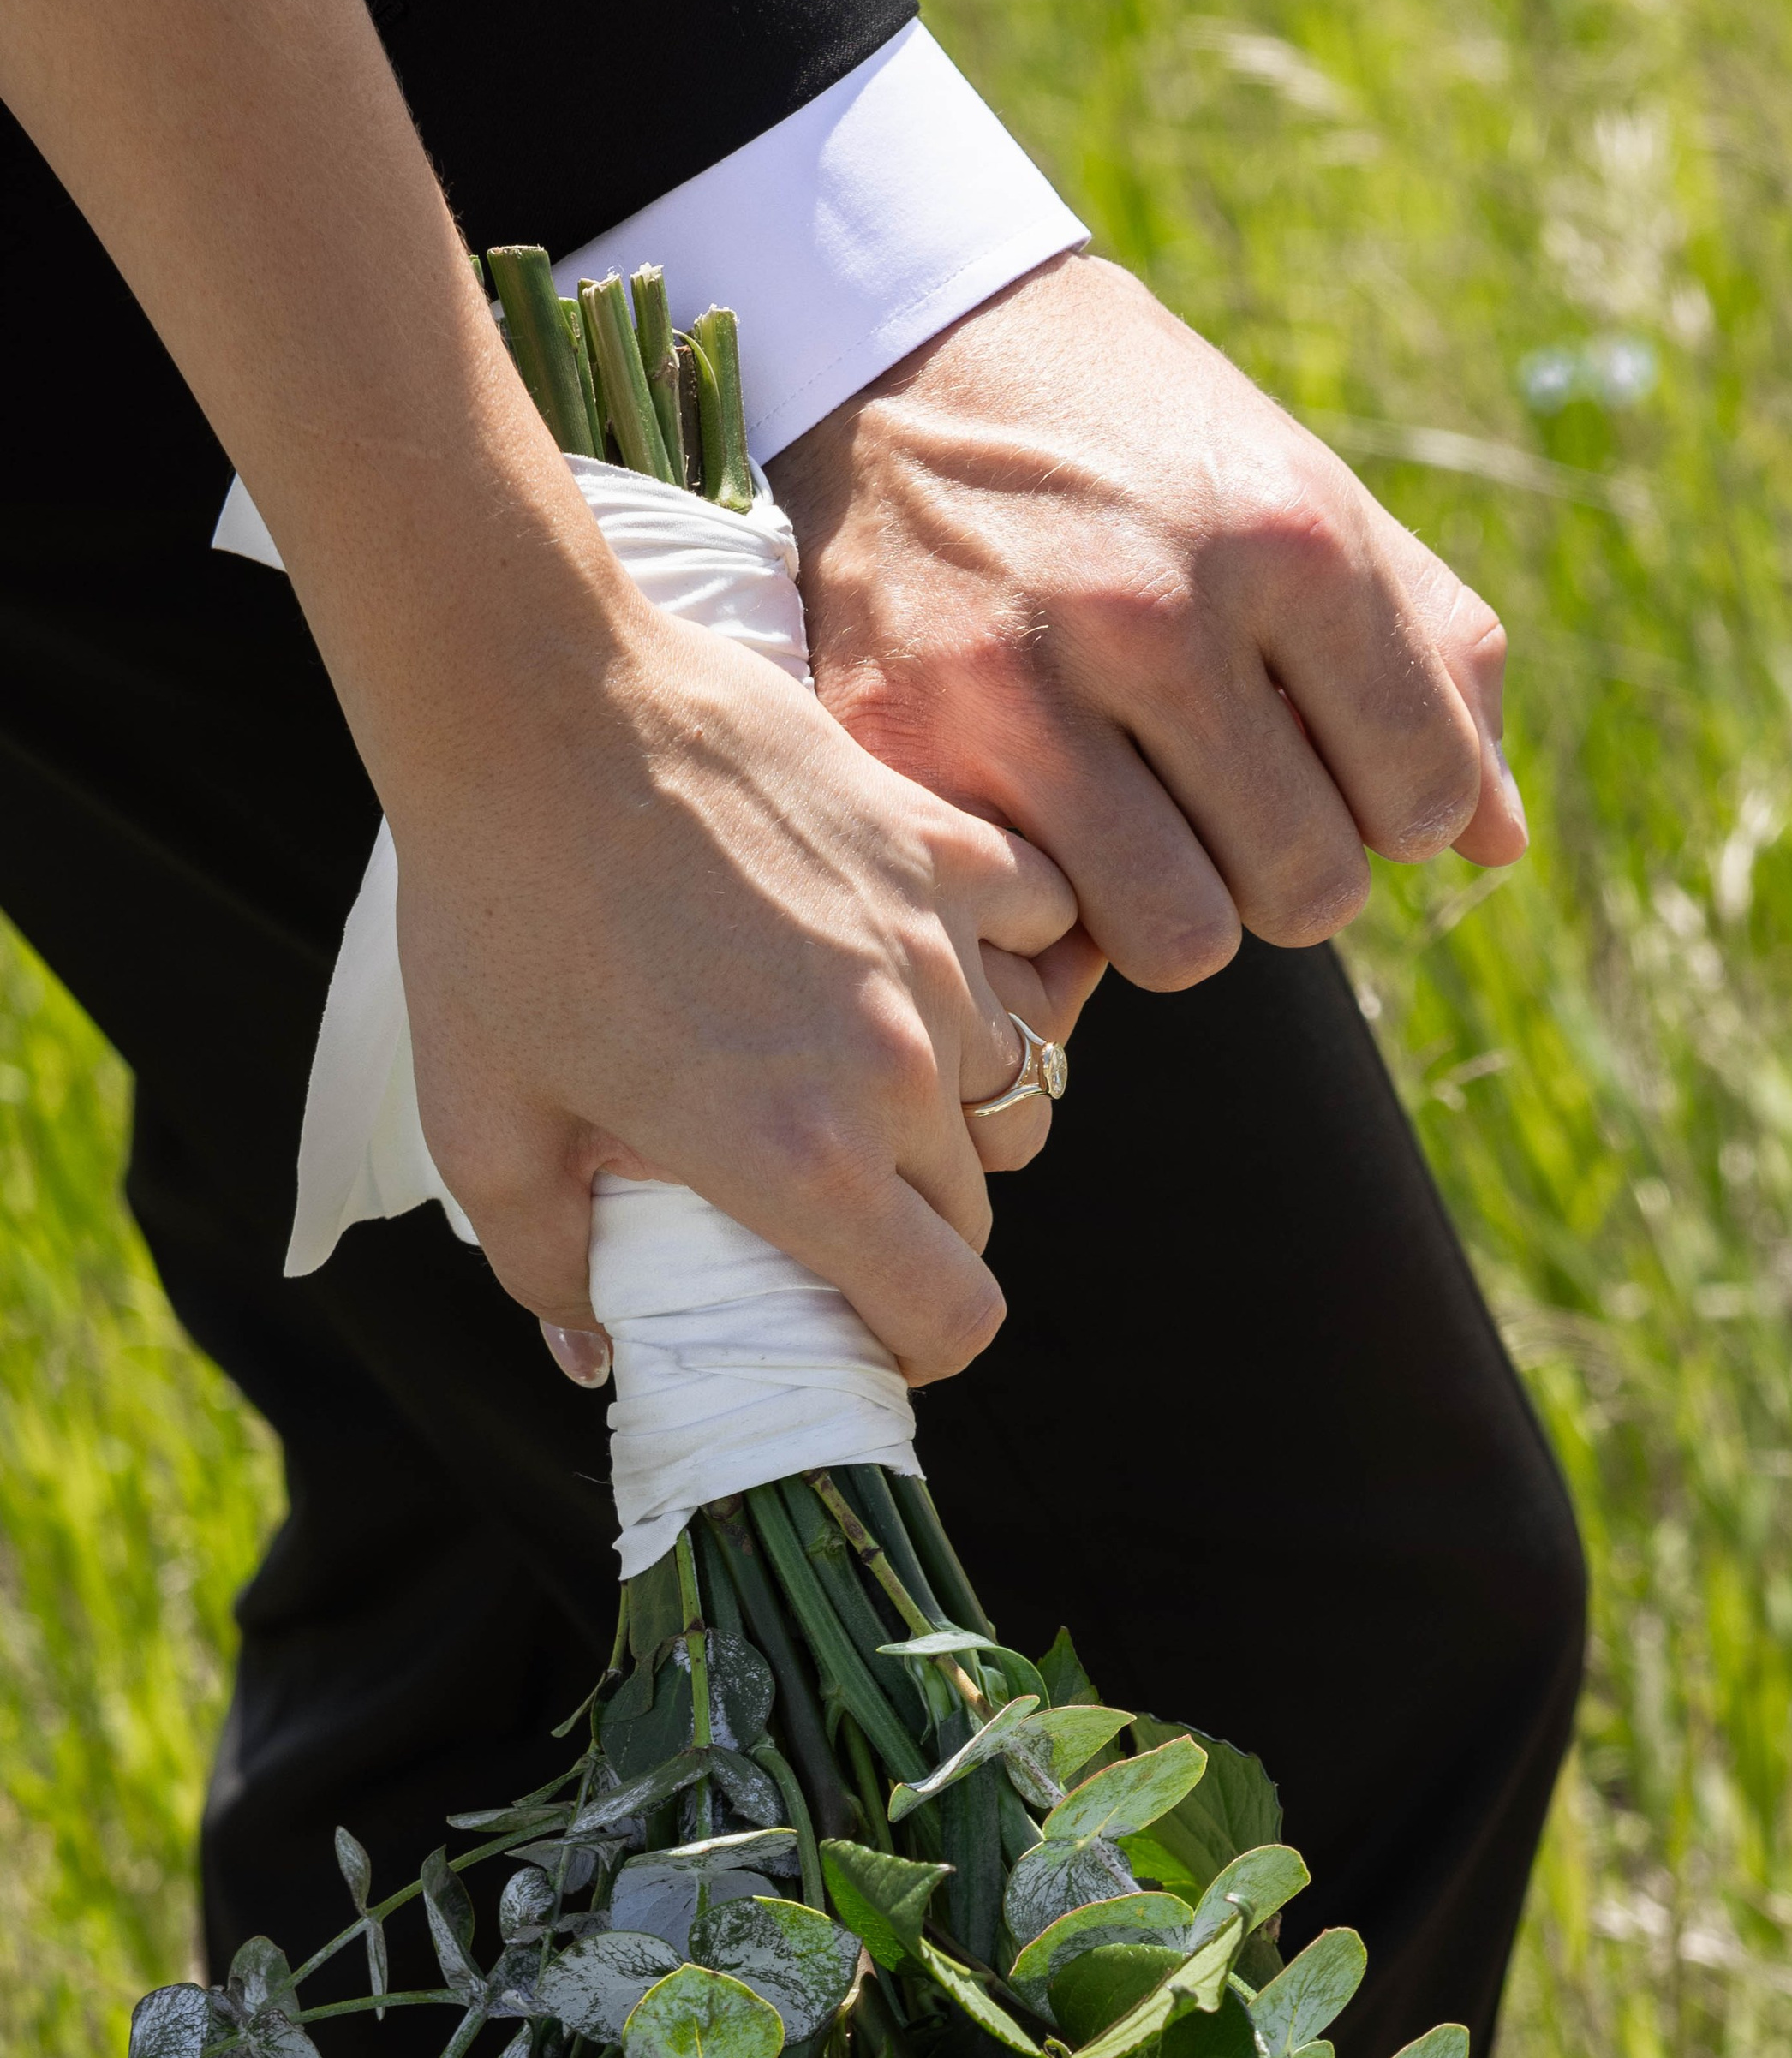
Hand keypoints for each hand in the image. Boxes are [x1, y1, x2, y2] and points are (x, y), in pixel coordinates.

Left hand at [397, 599, 1097, 1389]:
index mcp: (803, 1164)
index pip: (955, 1313)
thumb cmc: (493, 917)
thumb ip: (549, 1265)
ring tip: (872, 1072)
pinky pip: (1038, 925)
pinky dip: (1008, 950)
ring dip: (960, 1097)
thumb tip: (592, 1353)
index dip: (918, 1343)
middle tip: (836, 1201)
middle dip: (918, 1229)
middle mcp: (898, 1069)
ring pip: (1012, 1077)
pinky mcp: (938, 844)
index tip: (867, 1324)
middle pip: (977, 1207)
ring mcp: (934, 952)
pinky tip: (933, 951)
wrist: (527, 703)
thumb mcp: (488, 1126)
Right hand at [770, 252, 1527, 990]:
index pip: (1425, 798)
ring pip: (1180, 939)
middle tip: (1230, 797)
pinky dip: (1059, 910)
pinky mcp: (907, 745)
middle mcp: (1156, 614)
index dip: (1402, 810)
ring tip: (1140, 820)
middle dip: (1287, 865)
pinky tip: (1045, 829)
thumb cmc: (1143, 447)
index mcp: (1290, 540)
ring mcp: (1020, 687)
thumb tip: (1499, 842)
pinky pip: (1045, 928)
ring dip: (1174, 903)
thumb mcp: (1311, 498)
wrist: (908, 354)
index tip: (1342, 769)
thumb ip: (1433, 658)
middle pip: (1308, 892)